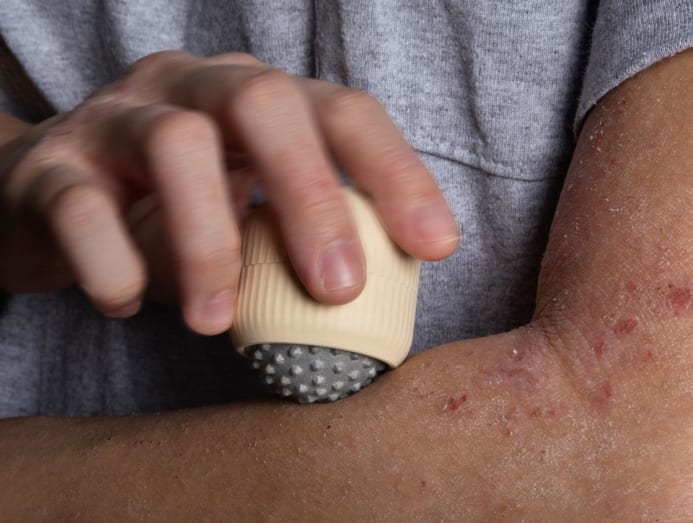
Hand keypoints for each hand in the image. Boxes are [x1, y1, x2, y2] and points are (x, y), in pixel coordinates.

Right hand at [0, 51, 458, 333]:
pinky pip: (81, 207)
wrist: (50, 204)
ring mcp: (116, 118)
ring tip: (214, 319)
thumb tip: (357, 304)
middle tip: (337, 288)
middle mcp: (191, 89)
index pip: (341, 113)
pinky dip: (114, 265)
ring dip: (209, 243)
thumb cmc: (172, 216)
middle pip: (265, 102)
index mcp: (255, 102)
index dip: (394, 172)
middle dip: (312, 195)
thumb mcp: (246, 226)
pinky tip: (127, 302)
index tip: (436, 246)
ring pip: (176, 143)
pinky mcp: (49, 167)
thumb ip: (290, 247)